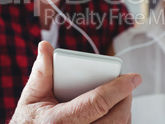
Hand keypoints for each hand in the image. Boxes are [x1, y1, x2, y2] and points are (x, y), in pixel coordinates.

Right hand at [10, 41, 141, 123]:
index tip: (133, 78)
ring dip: (125, 111)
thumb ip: (42, 72)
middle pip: (115, 118)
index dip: (118, 88)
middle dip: (126, 98)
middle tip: (128, 84)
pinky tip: (115, 111)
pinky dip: (119, 121)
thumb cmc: (31, 121)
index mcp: (58, 122)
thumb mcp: (32, 97)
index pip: (97, 104)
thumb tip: (45, 47)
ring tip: (122, 96)